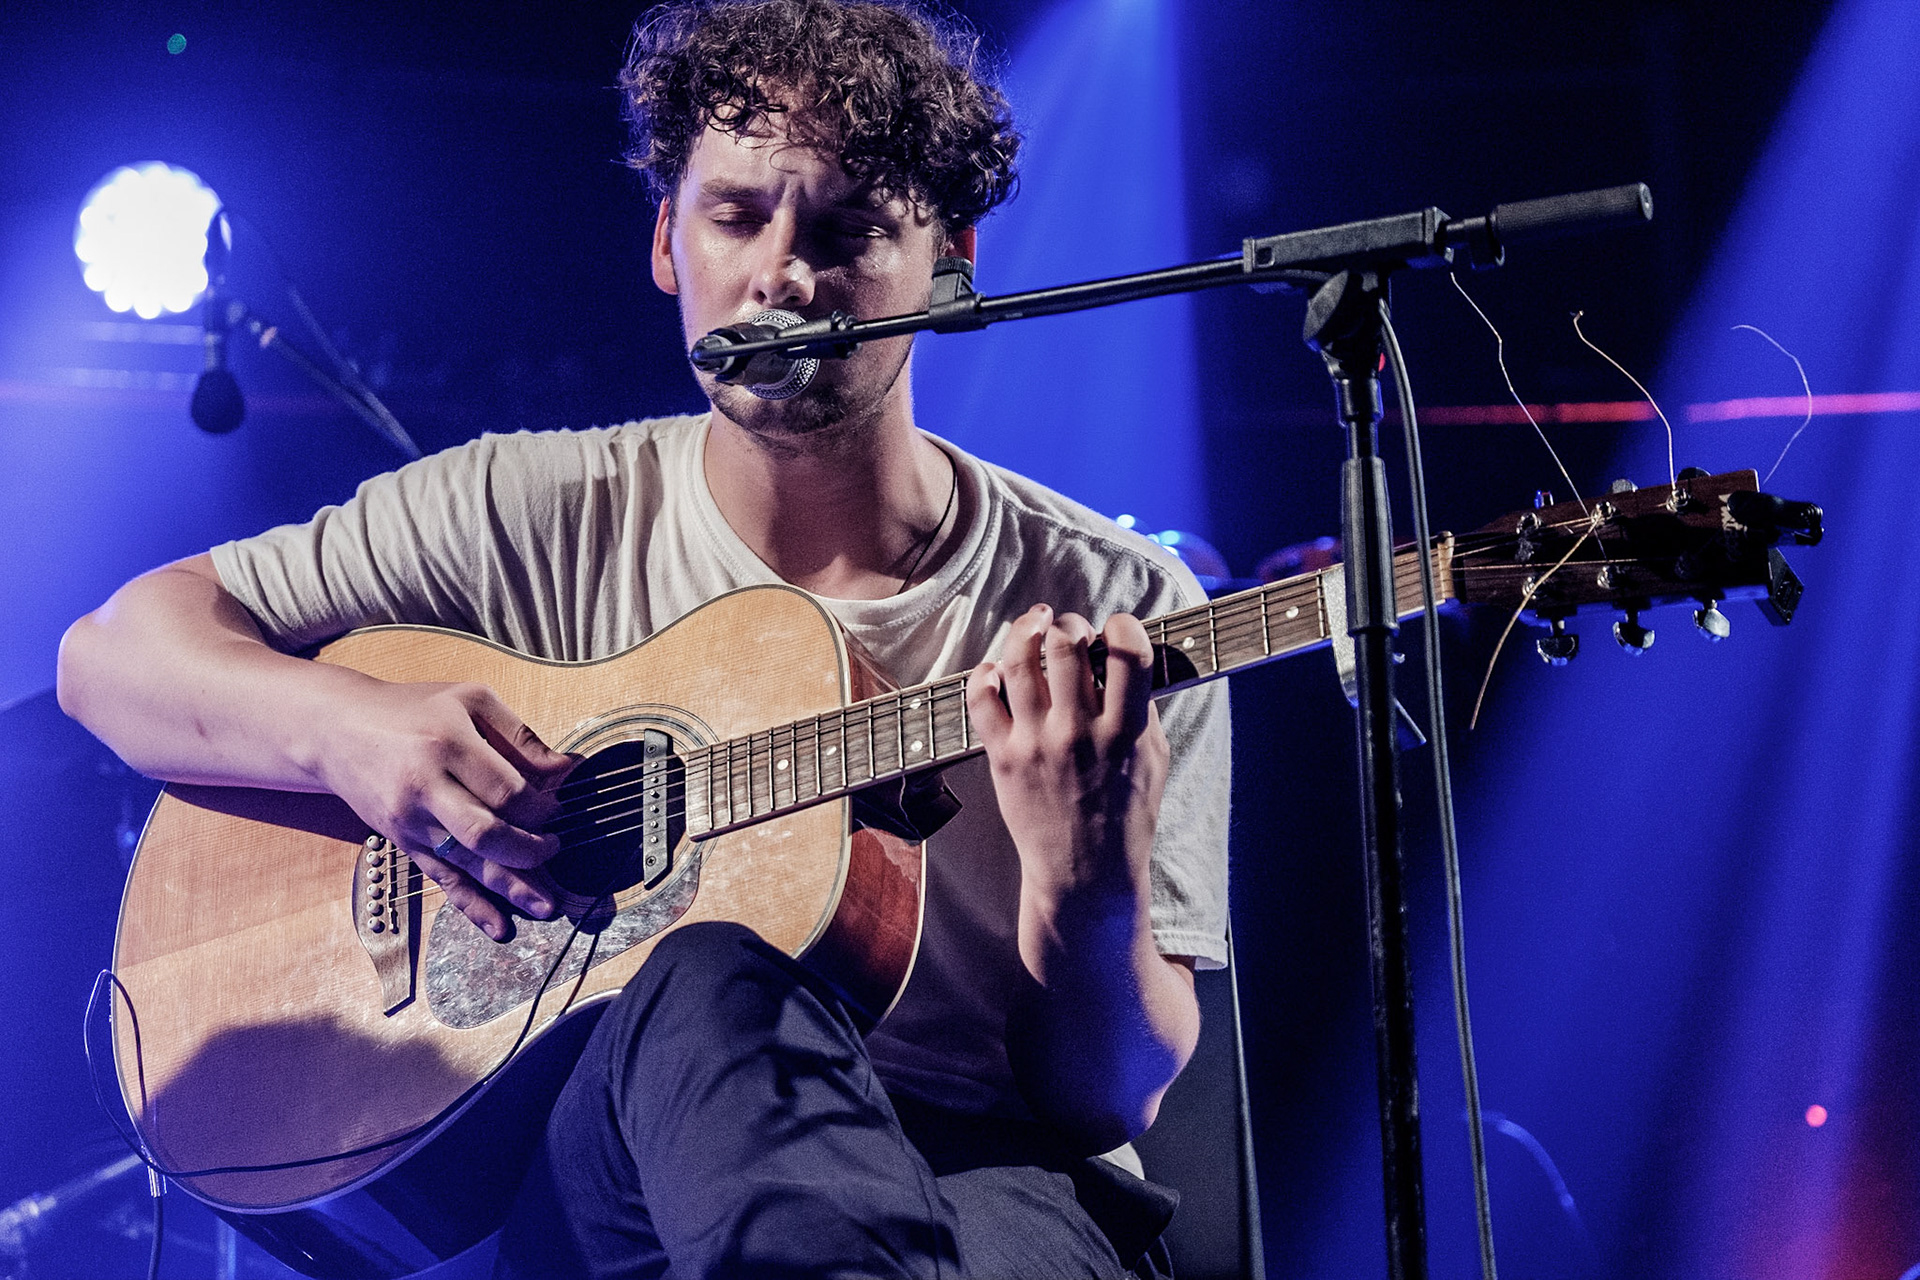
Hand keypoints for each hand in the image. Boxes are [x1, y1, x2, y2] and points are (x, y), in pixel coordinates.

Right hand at [317, 678, 574, 941]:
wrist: (335, 730)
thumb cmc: (412, 709)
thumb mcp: (469, 700)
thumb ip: (519, 734)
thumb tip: (567, 768)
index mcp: (446, 744)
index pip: (504, 789)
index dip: (541, 806)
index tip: (561, 809)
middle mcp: (425, 787)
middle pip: (485, 833)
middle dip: (529, 850)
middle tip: (556, 849)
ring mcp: (411, 821)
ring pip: (467, 863)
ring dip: (511, 888)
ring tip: (547, 906)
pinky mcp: (403, 842)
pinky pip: (442, 879)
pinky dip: (472, 906)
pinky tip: (499, 926)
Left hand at [964, 605, 1167, 906]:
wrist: (1085, 875)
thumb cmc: (1126, 816)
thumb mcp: (1154, 760)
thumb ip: (1142, 709)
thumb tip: (1124, 658)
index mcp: (1125, 731)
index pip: (1128, 651)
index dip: (1123, 625)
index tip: (1118, 630)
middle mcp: (1079, 732)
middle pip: (1066, 643)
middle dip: (1070, 623)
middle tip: (1071, 629)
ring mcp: (1036, 743)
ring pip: (1020, 659)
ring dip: (1027, 628)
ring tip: (1035, 623)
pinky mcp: (1002, 757)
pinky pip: (981, 697)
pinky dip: (986, 671)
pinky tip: (999, 668)